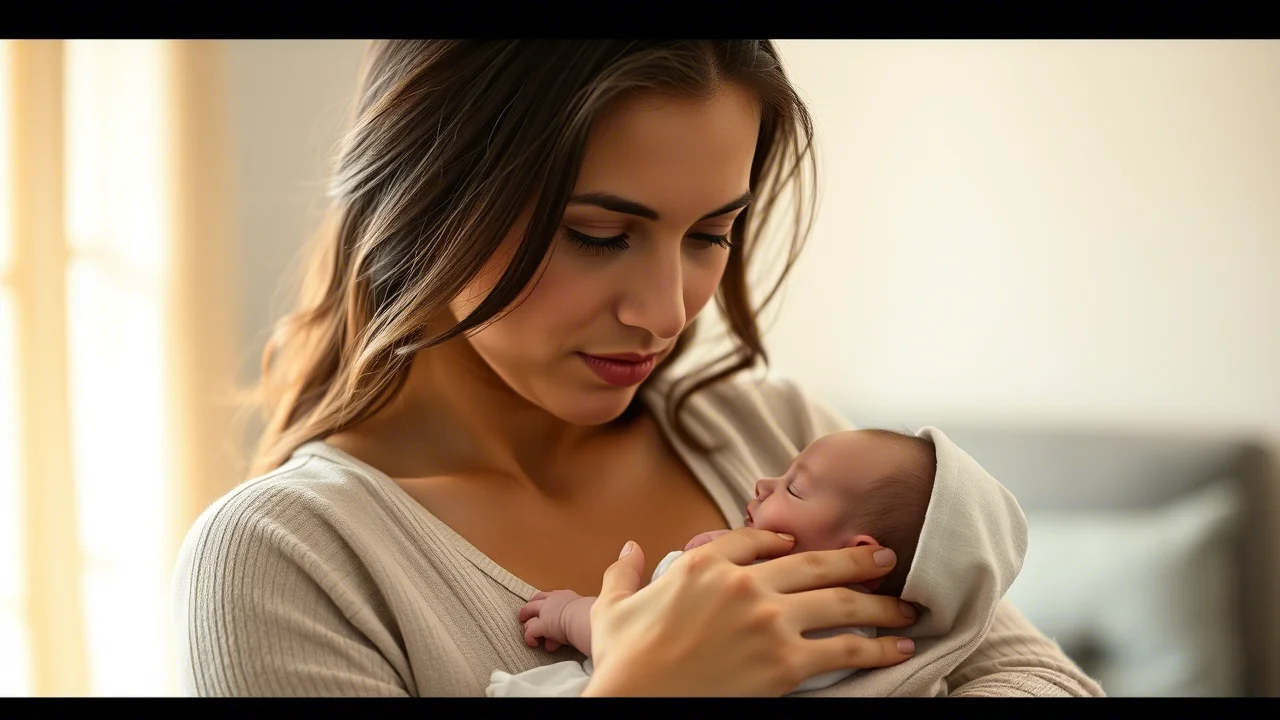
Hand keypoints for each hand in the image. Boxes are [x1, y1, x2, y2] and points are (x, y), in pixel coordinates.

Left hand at [518, 589, 583, 652]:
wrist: (584, 618)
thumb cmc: (590, 614)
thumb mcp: (583, 610)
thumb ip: (578, 612)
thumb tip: (580, 621)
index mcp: (565, 596)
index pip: (550, 595)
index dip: (543, 601)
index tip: (542, 605)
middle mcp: (552, 600)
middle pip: (534, 601)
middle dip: (528, 609)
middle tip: (524, 617)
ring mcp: (545, 612)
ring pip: (528, 614)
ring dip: (529, 624)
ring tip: (529, 632)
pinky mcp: (540, 625)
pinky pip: (530, 631)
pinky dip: (530, 637)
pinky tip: (533, 644)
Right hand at [581, 528, 917, 696]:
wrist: (636, 702)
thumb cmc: (623, 662)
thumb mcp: (613, 609)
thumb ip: (623, 575)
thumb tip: (628, 549)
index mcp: (703, 565)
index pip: (756, 541)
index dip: (785, 541)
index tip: (802, 544)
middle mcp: (743, 584)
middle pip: (814, 563)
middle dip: (856, 558)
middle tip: (884, 555)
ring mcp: (768, 621)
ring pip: (840, 603)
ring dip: (880, 603)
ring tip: (907, 605)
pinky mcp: (785, 663)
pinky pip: (844, 651)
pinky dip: (877, 648)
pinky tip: (898, 648)